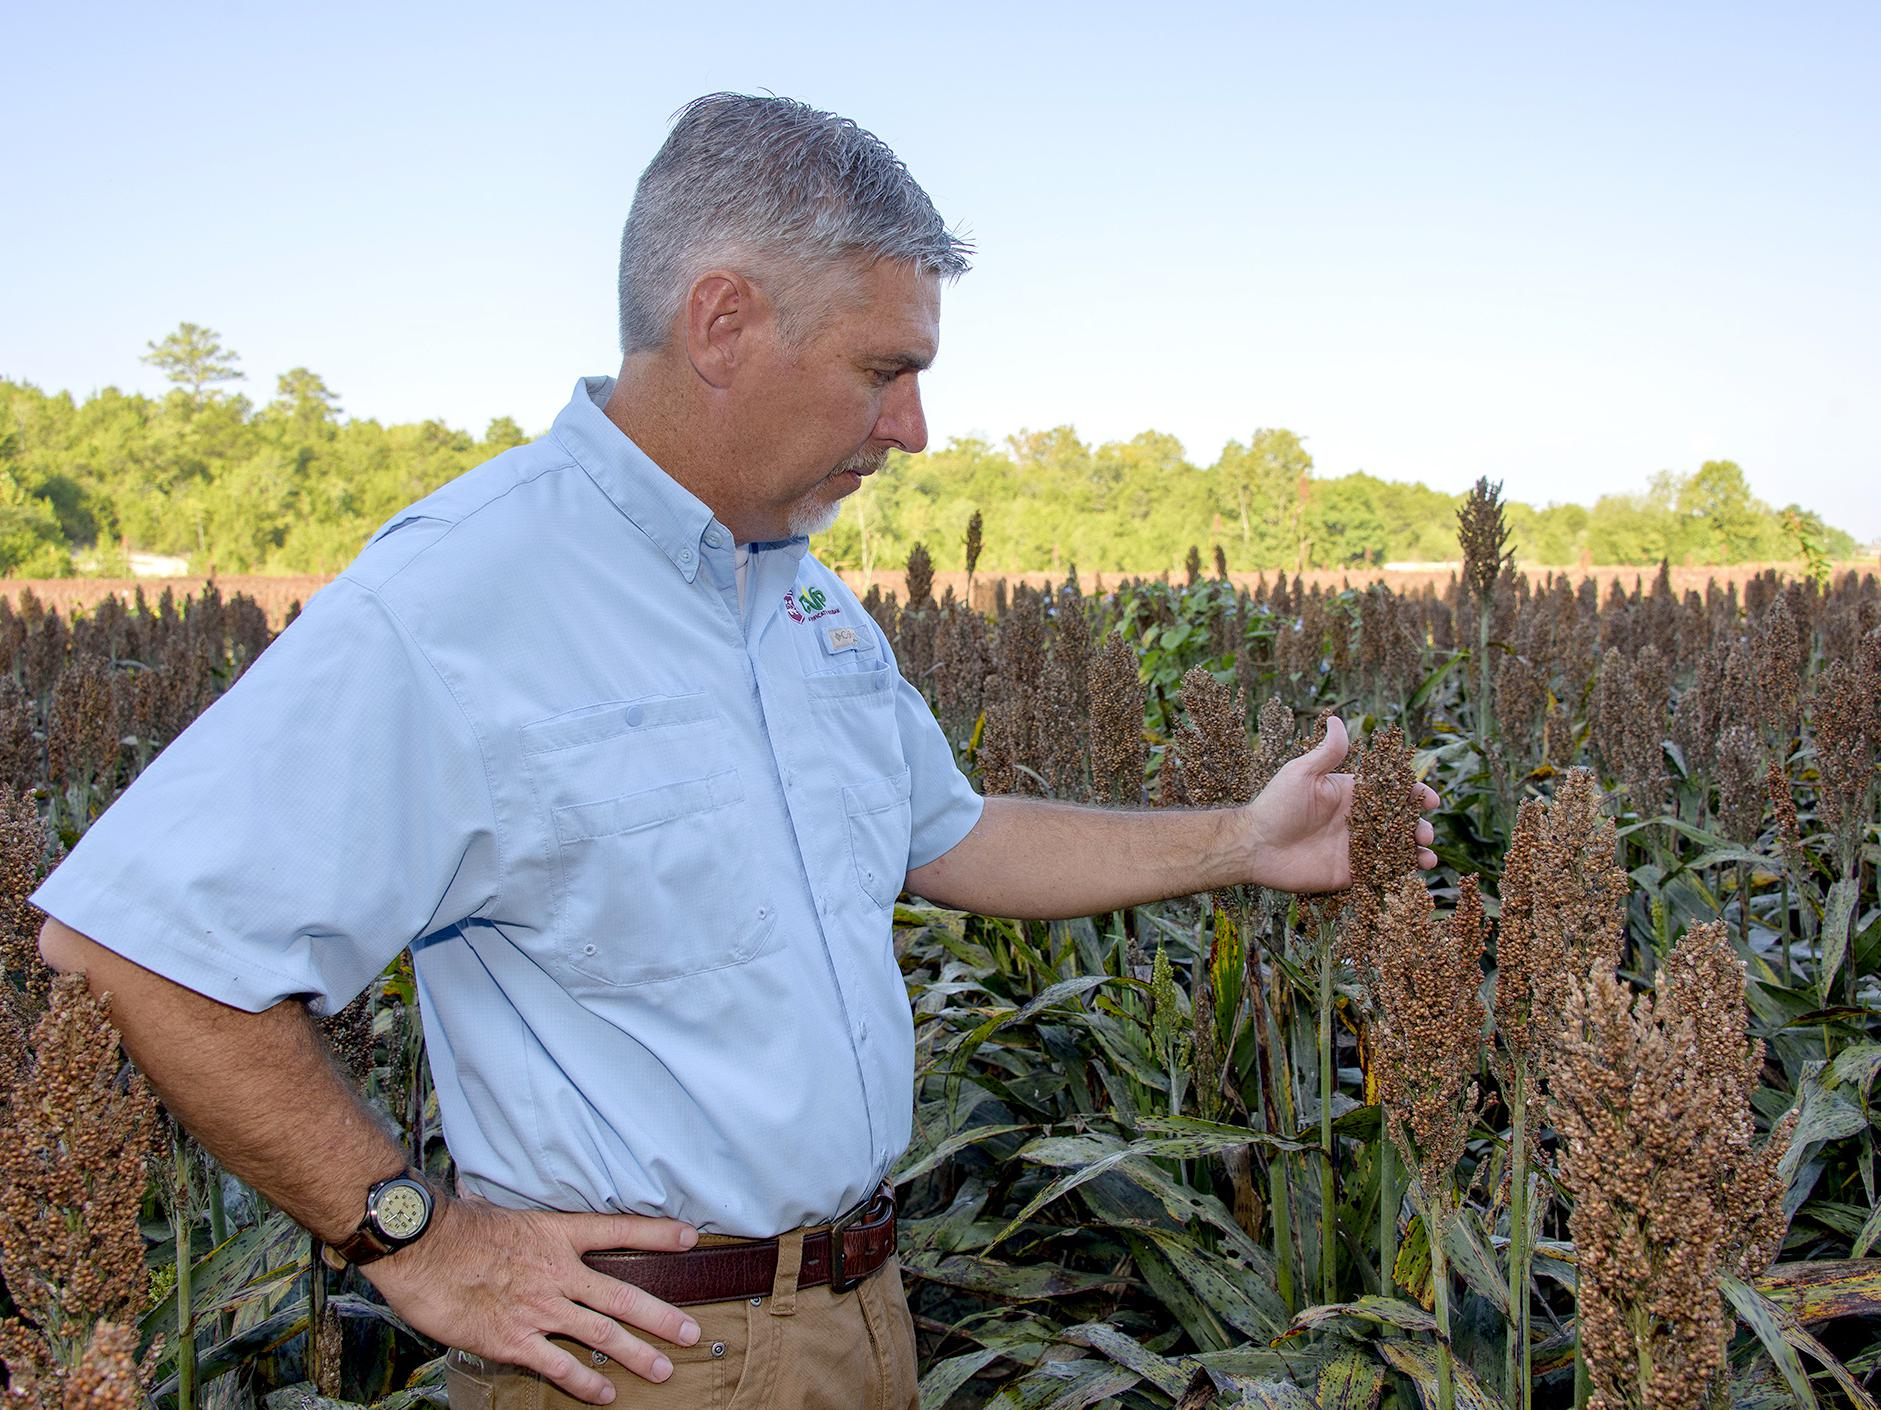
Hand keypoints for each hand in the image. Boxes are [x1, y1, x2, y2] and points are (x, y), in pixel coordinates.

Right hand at [362, 1194, 701, 1403]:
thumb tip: (541, 1226)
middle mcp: (557, 1272)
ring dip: (636, 1353)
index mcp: (556, 1234)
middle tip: (691, 1332)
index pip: (618, 1230)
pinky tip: (605, 1394)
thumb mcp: (506, 1215)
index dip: (656, 1234)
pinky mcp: (514, 1339)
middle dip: (660, 1315)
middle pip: (622, 1294)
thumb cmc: (456, 1228)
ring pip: (600, 1333)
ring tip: (665, 1369)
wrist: (421, 1248)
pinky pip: (559, 1365)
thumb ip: (532, 1229)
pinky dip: (585, 1381)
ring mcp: (539, 1307)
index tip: (690, 1237)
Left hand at [1242, 716, 1439, 893]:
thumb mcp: (1302, 773)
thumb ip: (1327, 752)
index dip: (1414, 794)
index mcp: (1351, 795)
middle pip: (1399, 822)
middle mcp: (1357, 821)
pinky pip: (1380, 873)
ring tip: (1426, 854)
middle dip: (1419, 826)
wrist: (1254, 845)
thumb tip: (1337, 719)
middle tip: (1425, 832)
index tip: (1430, 798)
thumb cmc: (1276, 805)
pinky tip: (1413, 873)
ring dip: (1416, 851)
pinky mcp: (1349, 873)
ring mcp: (1354, 848)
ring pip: (1395, 849)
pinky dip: (1399, 873)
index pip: (1391, 792)